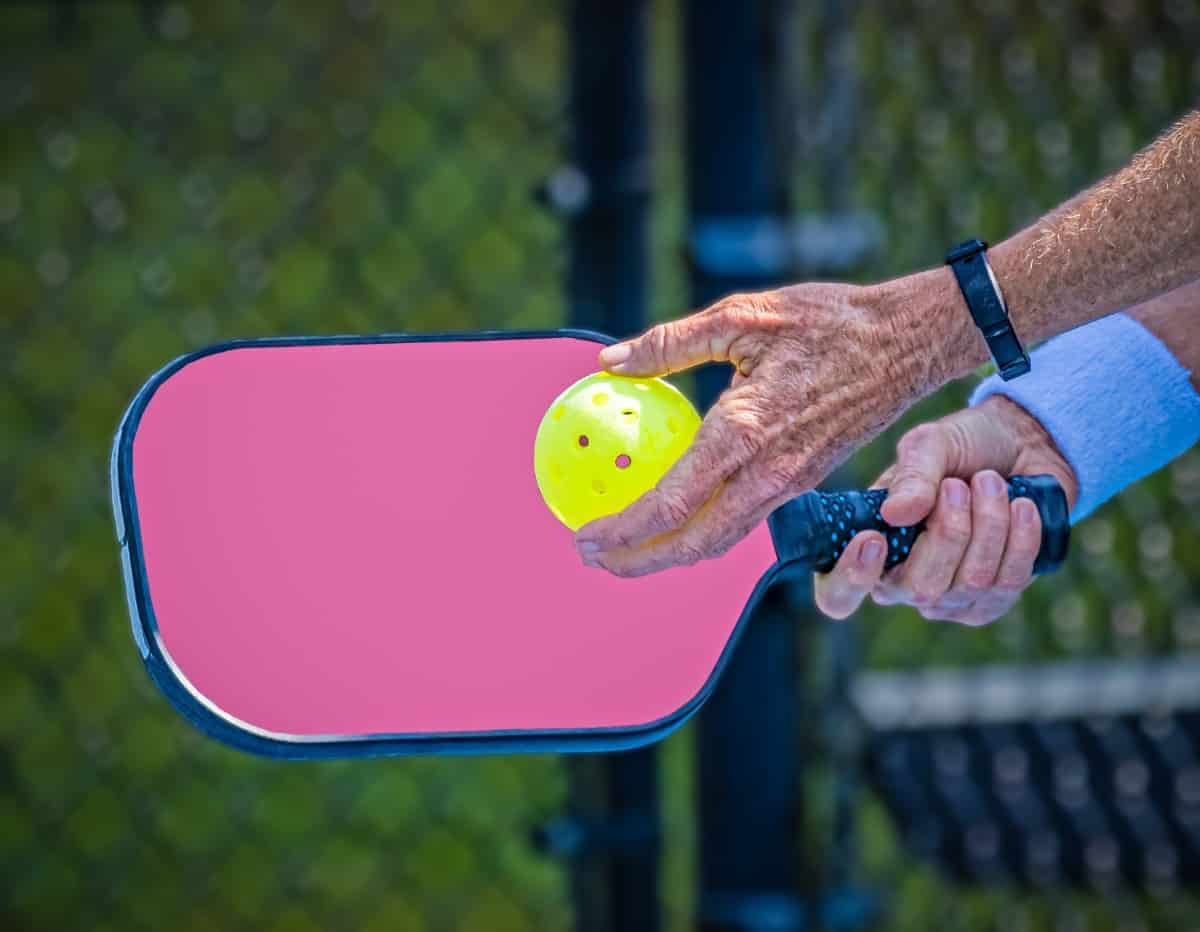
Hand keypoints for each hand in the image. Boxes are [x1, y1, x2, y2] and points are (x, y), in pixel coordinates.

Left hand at [575, 273, 970, 575]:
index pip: (672, 503)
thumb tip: (609, 360)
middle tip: (593, 558)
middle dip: (638, 561)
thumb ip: (670, 343)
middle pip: (694, 543)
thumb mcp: (742, 315)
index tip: (584, 535)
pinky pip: (742, 519)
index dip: (624, 529)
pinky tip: (677, 514)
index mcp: (745, 432)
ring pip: (721, 539)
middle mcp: (768, 472)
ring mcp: (789, 483)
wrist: (907, 343)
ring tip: (627, 549)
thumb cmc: (828, 321)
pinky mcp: (802, 480)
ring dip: (670, 554)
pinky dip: (701, 531)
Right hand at [813, 395, 1078, 624]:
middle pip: (921, 589)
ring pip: (971, 581)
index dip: (850, 580)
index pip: (838, 595)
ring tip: (991, 482)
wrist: (1024, 445)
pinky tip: (1021, 506)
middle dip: (950, 530)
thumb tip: (895, 514)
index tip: (873, 539)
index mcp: (867, 549)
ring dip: (989, 522)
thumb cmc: (963, 447)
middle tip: (959, 484)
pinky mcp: (992, 601)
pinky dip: (1020, 538)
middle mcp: (902, 583)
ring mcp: (949, 599)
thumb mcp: (930, 446)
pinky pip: (1007, 584)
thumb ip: (912, 476)